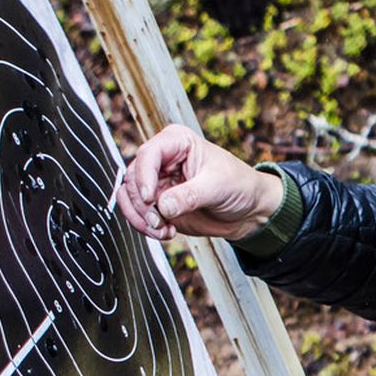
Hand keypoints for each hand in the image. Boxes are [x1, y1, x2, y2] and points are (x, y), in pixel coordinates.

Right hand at [116, 123, 283, 243]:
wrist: (247, 209)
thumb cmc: (238, 185)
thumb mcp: (218, 187)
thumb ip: (189, 196)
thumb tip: (163, 206)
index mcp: (176, 142)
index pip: (148, 154)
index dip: (144, 177)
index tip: (152, 199)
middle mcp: (162, 160)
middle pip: (132, 178)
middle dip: (142, 205)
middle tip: (160, 221)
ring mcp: (157, 182)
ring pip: (129, 198)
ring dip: (141, 218)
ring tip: (163, 230)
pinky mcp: (157, 204)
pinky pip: (136, 214)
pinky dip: (146, 227)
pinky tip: (166, 233)